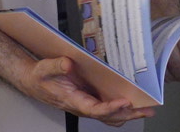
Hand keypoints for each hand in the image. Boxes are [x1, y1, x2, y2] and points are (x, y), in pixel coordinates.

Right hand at [18, 56, 153, 125]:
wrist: (34, 82)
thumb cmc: (40, 77)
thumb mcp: (45, 68)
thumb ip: (56, 66)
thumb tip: (68, 63)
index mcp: (72, 100)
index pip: (94, 109)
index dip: (110, 108)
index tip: (125, 102)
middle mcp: (82, 106)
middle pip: (108, 116)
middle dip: (128, 113)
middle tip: (146, 109)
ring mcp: (87, 104)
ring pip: (109, 116)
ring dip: (128, 113)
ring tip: (146, 109)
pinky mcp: (89, 100)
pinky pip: (107, 109)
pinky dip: (121, 109)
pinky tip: (133, 104)